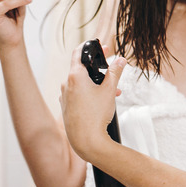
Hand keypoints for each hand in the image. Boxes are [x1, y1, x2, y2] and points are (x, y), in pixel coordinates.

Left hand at [60, 42, 125, 161]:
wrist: (86, 140)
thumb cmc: (96, 114)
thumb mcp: (110, 90)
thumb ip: (115, 72)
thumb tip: (121, 60)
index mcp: (75, 76)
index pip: (78, 53)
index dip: (90, 47)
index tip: (101, 46)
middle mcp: (66, 84)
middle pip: (82, 69)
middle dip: (99, 69)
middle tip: (112, 67)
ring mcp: (65, 96)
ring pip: (82, 83)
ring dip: (96, 83)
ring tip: (114, 90)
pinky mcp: (66, 107)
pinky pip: (78, 94)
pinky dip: (90, 93)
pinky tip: (103, 101)